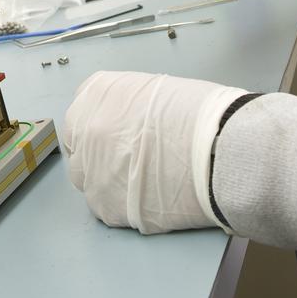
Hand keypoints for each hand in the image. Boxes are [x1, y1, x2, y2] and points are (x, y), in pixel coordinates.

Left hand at [62, 71, 246, 233]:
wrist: (217, 150)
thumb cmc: (198, 115)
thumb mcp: (156, 90)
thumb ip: (129, 104)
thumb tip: (131, 121)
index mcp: (97, 94)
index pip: (82, 111)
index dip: (99, 124)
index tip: (113, 134)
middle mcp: (84, 129)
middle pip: (79, 146)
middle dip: (97, 153)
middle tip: (125, 160)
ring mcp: (91, 169)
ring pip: (87, 179)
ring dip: (106, 180)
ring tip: (139, 181)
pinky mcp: (105, 206)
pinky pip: (104, 206)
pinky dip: (121, 204)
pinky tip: (146, 198)